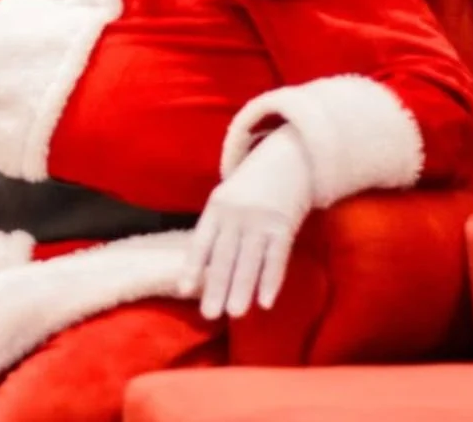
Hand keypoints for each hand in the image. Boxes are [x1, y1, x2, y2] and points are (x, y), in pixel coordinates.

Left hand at [180, 125, 312, 319]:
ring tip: (235, 314)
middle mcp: (236, 215)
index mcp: (217, 207)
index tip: (184, 289)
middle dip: (217, 286)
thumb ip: (216, 228)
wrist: (289, 159)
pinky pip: (276, 258)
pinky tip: (265, 302)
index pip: (201, 241)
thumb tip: (202, 269)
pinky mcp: (284, 226)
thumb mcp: (226, 198)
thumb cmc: (251, 185)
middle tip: (209, 314)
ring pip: (249, 261)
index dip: (193, 266)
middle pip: (225, 256)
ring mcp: (261, 221)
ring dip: (242, 289)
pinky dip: (271, 280)